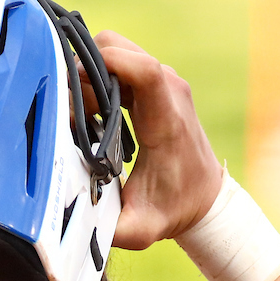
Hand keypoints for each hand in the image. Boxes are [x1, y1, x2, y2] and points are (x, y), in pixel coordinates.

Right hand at [86, 32, 222, 250]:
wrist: (206, 199)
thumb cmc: (173, 211)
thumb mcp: (140, 231)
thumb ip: (109, 229)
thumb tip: (73, 223)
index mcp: (166, 121)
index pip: (144, 71)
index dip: (107, 64)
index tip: (76, 81)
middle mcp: (169, 91)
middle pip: (119, 49)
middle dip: (86, 70)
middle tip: (74, 110)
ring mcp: (164, 82)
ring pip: (116, 51)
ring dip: (91, 74)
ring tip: (83, 114)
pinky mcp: (157, 82)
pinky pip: (120, 63)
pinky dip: (100, 77)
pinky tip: (94, 112)